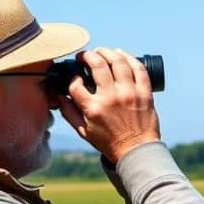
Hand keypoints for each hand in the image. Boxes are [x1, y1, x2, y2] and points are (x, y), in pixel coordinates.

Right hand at [56, 47, 161, 162]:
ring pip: (118, 61)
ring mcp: (130, 93)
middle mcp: (111, 98)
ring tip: (102, 51)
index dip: (73, 77)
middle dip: (88, 55)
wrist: (136, 151)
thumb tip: (59, 96)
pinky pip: (139, 69)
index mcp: (93, 108)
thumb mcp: (83, 131)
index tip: (75, 76)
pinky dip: (130, 58)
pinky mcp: (145, 93)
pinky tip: (122, 54)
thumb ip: (69, 113)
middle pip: (97, 64)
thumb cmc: (109, 142)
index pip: (76, 83)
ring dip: (108, 52)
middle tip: (85, 56)